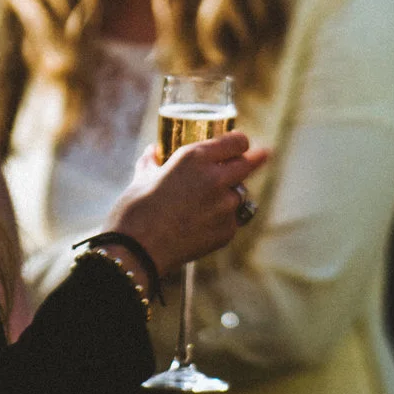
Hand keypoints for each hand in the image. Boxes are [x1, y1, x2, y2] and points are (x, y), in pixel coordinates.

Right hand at [104, 132, 267, 273]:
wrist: (135, 251)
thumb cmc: (134, 211)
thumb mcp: (142, 178)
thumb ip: (152, 162)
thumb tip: (153, 150)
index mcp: (196, 157)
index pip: (237, 142)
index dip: (239, 142)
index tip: (239, 145)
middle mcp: (216, 178)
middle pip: (248, 163)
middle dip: (254, 160)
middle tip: (259, 157)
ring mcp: (225, 206)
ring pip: (242, 194)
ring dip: (232, 193)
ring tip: (213, 200)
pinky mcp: (227, 231)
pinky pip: (233, 219)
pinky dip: (223, 219)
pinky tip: (204, 224)